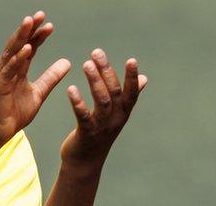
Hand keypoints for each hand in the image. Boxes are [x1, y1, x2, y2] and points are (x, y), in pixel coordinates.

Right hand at [0, 12, 71, 146]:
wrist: (0, 131)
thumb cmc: (16, 111)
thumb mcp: (39, 92)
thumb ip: (51, 77)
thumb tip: (67, 62)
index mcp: (20, 68)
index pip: (30, 47)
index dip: (39, 35)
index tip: (50, 25)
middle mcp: (10, 68)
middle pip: (20, 43)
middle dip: (29, 29)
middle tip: (40, 15)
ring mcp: (3, 75)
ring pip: (12, 51)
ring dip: (21, 36)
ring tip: (29, 22)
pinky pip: (9, 69)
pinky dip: (17, 58)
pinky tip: (25, 48)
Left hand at [59, 49, 147, 168]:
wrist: (85, 163)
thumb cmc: (100, 134)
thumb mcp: (117, 115)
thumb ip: (128, 96)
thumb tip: (144, 79)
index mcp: (123, 112)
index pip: (132, 92)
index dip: (132, 77)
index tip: (132, 60)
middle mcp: (116, 119)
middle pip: (114, 92)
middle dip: (106, 71)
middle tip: (96, 52)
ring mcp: (102, 127)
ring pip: (102, 101)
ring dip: (94, 81)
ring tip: (86, 64)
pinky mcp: (86, 134)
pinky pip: (83, 116)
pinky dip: (78, 102)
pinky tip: (71, 88)